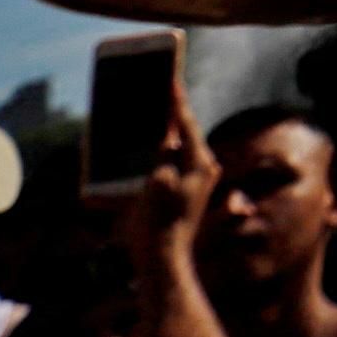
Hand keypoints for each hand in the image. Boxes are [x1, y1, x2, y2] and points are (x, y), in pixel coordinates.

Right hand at [128, 79, 216, 256]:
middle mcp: (200, 169)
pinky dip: (151, 155)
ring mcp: (189, 180)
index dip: (177, 102)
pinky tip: (136, 147)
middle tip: (157, 90)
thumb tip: (167, 137)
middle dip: (168, 115)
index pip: (188, 124)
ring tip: (145, 114)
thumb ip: (163, 156)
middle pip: (182, 134)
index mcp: (201, 164)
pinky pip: (164, 166)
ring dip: (158, 135)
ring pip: (172, 149)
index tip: (171, 80)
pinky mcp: (177, 191)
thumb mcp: (159, 182)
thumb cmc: (161, 221)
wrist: (161, 257)